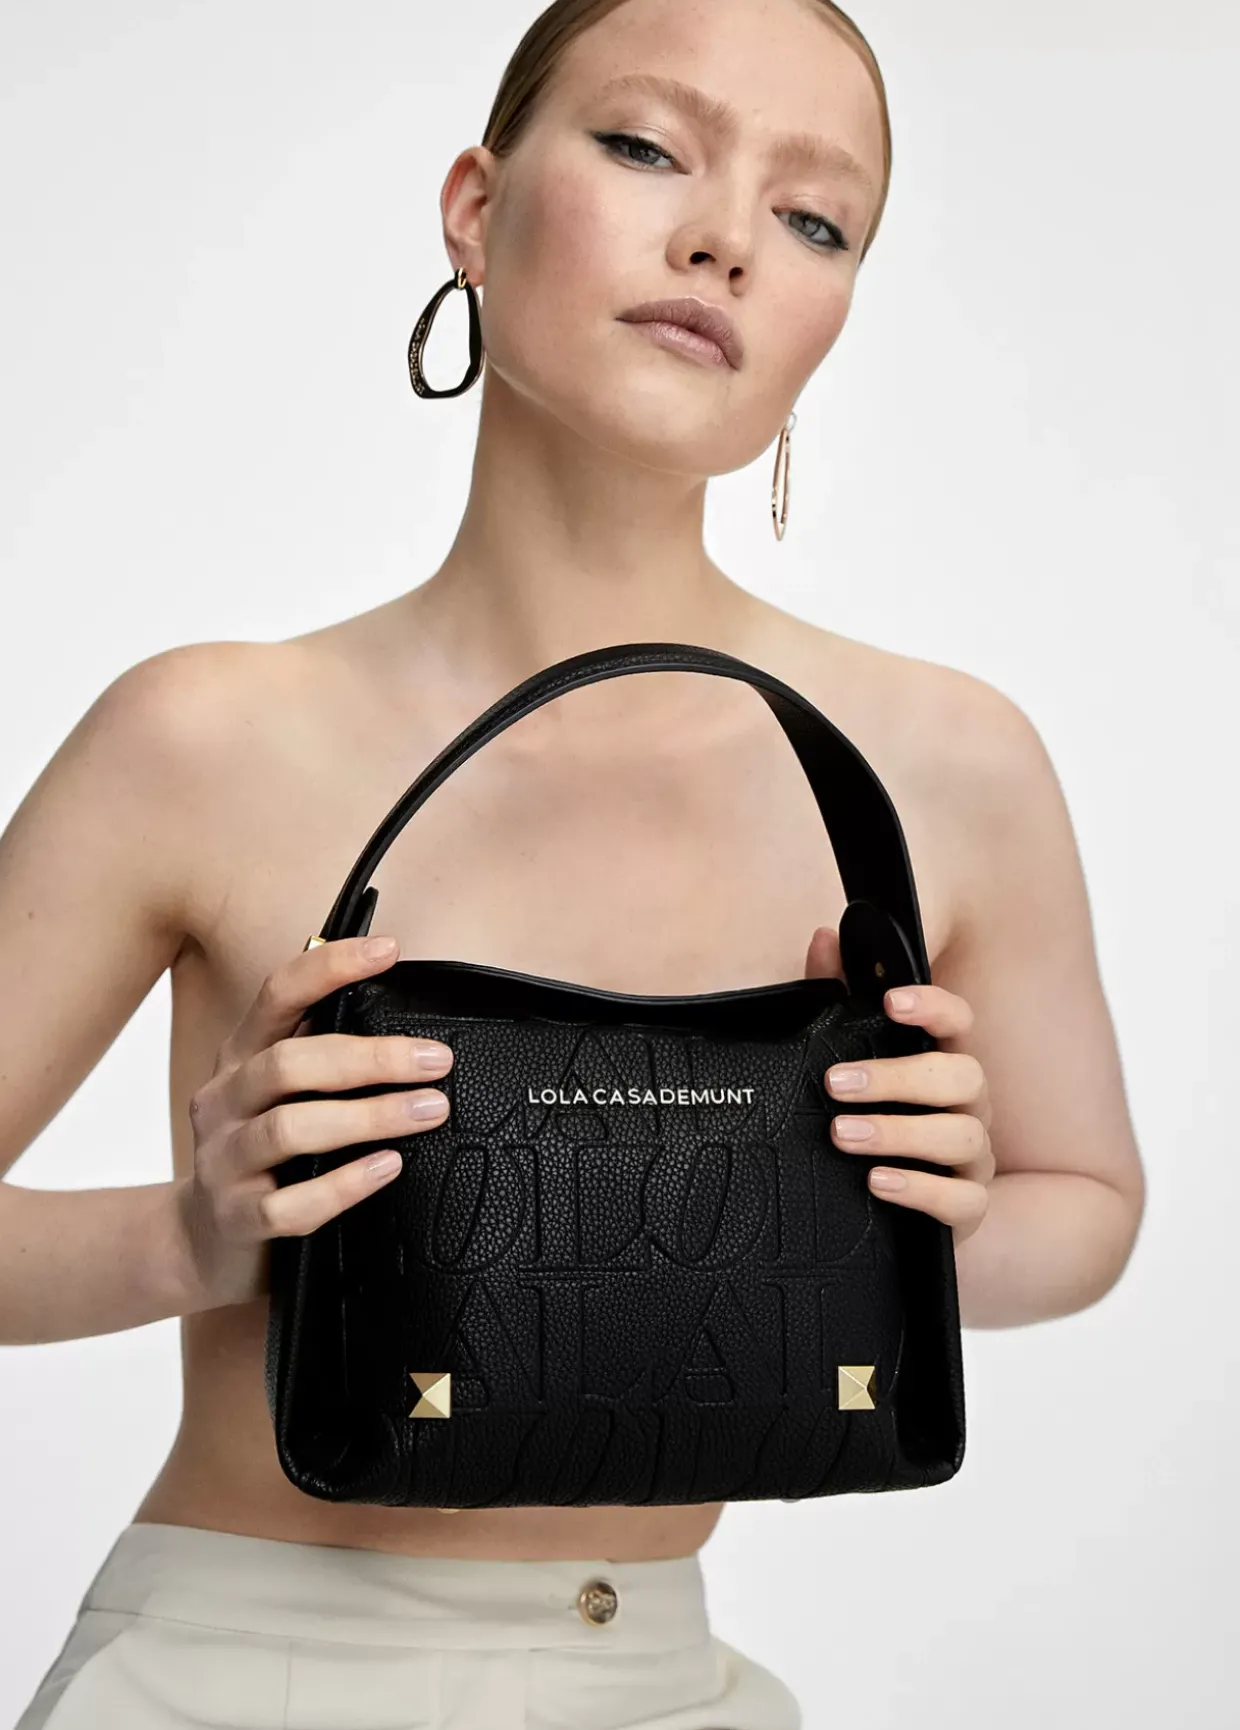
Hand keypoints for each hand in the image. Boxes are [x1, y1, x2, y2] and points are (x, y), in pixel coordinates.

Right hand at [177, 934, 453, 1307]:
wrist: (201, 1244)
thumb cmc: (263, 1154)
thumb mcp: (277, 1093)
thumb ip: (321, 1051)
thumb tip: (400, 1007)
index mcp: (239, 1058)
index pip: (278, 994)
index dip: (330, 967)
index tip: (389, 950)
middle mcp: (224, 1101)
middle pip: (290, 1063)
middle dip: (370, 1057)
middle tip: (436, 1060)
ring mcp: (225, 1162)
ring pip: (289, 1128)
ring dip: (368, 1116)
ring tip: (429, 1110)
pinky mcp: (238, 1220)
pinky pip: (291, 1204)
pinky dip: (345, 1185)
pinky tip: (389, 1167)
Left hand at [805, 925, 994, 1245]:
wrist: (889, 1207)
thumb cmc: (874, 1116)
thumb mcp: (849, 1056)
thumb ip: (834, 995)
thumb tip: (825, 939)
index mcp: (943, 1060)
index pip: (957, 1021)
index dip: (932, 1006)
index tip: (891, 1000)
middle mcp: (968, 1104)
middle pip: (961, 1076)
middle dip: (897, 1077)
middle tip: (837, 1083)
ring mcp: (973, 1158)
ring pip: (961, 1136)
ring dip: (899, 1132)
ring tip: (842, 1134)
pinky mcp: (967, 1208)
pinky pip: (962, 1202)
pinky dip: (920, 1191)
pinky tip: (878, 1182)